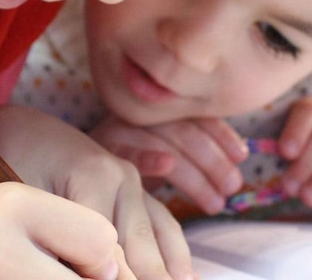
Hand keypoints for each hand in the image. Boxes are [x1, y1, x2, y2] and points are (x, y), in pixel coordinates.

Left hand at [0, 105, 194, 279]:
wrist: (21, 129)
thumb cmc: (13, 161)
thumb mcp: (24, 197)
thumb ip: (55, 235)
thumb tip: (74, 267)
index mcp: (97, 178)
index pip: (107, 248)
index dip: (107, 275)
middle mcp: (124, 178)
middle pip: (140, 247)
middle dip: (149, 277)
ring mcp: (134, 183)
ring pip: (159, 237)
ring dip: (171, 270)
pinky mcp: (136, 189)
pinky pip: (163, 224)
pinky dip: (175, 253)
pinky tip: (185, 276)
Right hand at [90, 115, 248, 214]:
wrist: (70, 157)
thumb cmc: (129, 158)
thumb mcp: (164, 149)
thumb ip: (193, 147)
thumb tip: (240, 154)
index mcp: (158, 108)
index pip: (197, 115)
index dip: (222, 134)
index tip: (242, 156)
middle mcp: (141, 114)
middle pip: (185, 131)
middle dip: (214, 161)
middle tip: (232, 187)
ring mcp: (121, 129)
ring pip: (166, 144)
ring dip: (194, 174)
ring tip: (216, 202)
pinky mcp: (102, 149)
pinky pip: (128, 152)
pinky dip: (149, 157)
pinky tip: (166, 166)